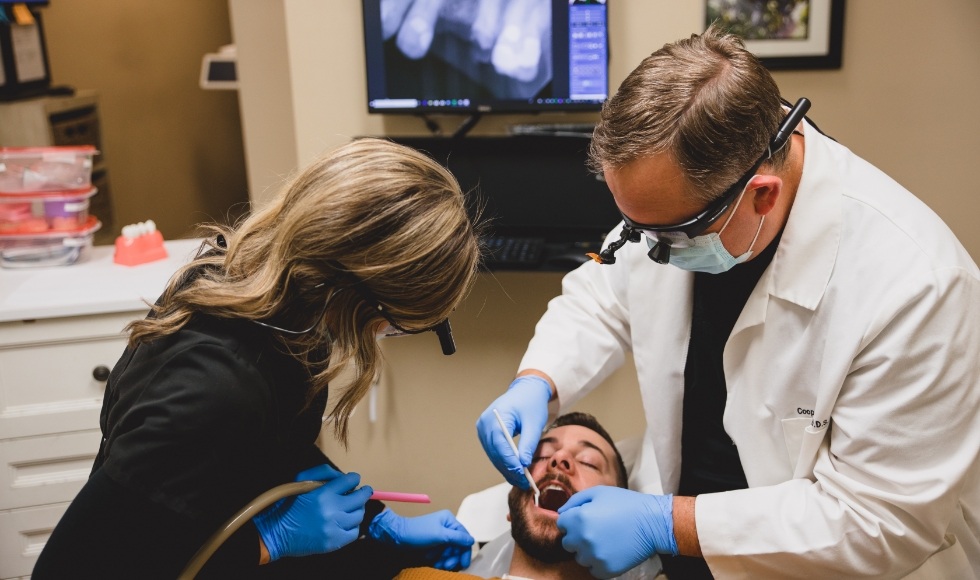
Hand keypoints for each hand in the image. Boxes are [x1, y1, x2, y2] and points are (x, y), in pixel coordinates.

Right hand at [252, 464, 371, 561]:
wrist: (275, 532)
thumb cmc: (287, 505)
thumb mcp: (300, 480)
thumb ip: (323, 473)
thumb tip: (344, 477)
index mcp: (323, 493)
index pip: (351, 480)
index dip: (354, 479)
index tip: (354, 481)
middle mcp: (331, 510)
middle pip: (360, 498)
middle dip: (363, 493)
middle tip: (362, 493)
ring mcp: (334, 528)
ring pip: (359, 515)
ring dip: (357, 510)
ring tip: (350, 509)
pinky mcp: (334, 542)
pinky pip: (354, 533)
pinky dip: (352, 526)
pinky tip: (345, 523)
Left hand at [368, 509, 474, 569]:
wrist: (397, 535)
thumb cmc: (418, 533)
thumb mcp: (439, 535)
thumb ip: (457, 538)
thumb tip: (472, 541)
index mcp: (449, 520)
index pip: (464, 536)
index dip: (464, 551)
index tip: (463, 564)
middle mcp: (446, 526)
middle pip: (457, 545)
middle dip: (453, 556)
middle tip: (447, 566)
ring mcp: (440, 534)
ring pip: (450, 550)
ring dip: (446, 559)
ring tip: (438, 565)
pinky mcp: (434, 541)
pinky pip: (442, 552)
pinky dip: (439, 557)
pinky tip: (434, 562)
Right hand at [475, 375, 551, 487]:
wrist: (525, 391)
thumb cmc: (531, 403)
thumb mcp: (534, 423)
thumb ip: (528, 443)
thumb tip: (524, 464)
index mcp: (495, 417)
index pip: (500, 445)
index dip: (510, 462)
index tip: (522, 475)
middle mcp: (485, 424)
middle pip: (495, 452)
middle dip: (509, 469)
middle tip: (524, 483)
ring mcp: (483, 429)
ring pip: (493, 455)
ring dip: (506, 468)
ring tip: (521, 480)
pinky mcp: (486, 434)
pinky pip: (494, 451)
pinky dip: (504, 462)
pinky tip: (515, 471)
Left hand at [556, 486, 676, 578]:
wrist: (652, 523)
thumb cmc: (626, 504)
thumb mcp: (599, 492)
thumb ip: (575, 501)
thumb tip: (561, 513)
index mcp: (579, 518)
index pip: (562, 524)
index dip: (573, 520)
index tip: (587, 519)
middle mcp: (583, 539)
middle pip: (568, 543)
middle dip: (578, 537)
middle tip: (596, 531)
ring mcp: (594, 556)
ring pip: (580, 558)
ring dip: (588, 551)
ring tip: (605, 541)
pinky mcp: (606, 569)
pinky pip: (593, 570)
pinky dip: (599, 563)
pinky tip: (610, 552)